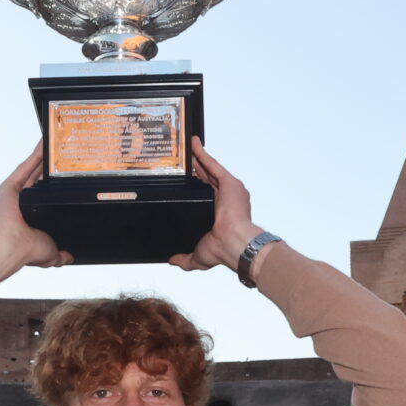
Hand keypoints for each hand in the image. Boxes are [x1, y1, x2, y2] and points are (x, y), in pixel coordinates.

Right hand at [0, 144, 73, 281]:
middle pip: (39, 181)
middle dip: (50, 170)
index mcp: (31, 219)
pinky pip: (25, 166)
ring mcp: (15, 194)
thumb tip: (69, 256)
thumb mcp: (51, 254)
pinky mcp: (10, 186)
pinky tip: (45, 144)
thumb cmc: (28, 250)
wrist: (13, 244)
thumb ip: (60, 254)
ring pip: (33, 171)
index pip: (46, 200)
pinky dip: (35, 154)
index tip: (66, 180)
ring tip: (57, 145)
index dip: (55, 190)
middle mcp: (22, 205)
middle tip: (64, 158)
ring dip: (43, 158)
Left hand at [169, 139, 261, 272]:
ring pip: (210, 169)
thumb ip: (185, 259)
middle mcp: (226, 200)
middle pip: (207, 179)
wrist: (233, 242)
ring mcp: (229, 190)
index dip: (197, 187)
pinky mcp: (229, 183)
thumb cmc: (221, 250)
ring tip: (187, 148)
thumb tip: (172, 260)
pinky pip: (213, 164)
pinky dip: (203, 153)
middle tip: (184, 162)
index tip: (186, 182)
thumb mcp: (198, 257)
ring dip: (199, 158)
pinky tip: (193, 145)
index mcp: (221, 214)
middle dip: (197, 170)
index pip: (206, 196)